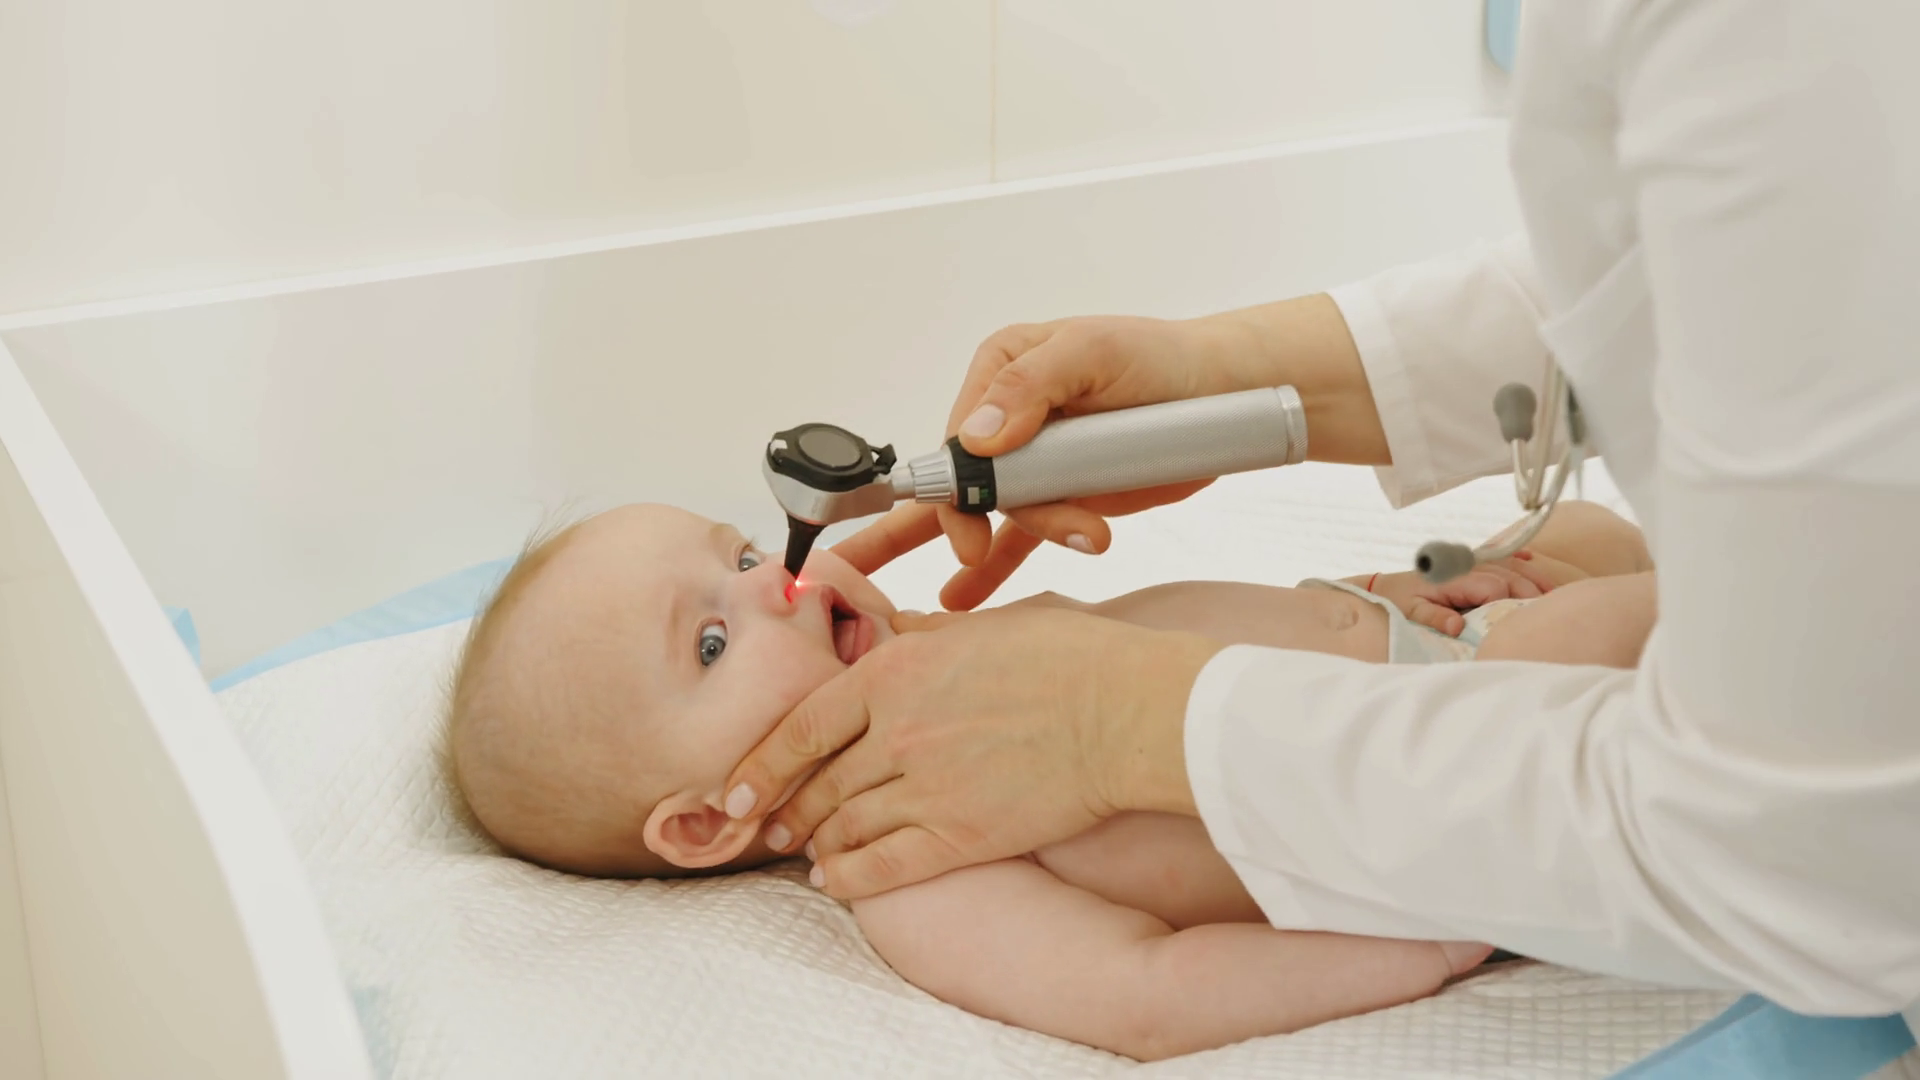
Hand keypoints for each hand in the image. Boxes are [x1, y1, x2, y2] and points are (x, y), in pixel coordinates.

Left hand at [721, 606, 1222, 898]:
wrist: (1125, 711)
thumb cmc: (1069, 658)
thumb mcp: (982, 626)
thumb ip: (924, 636)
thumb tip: (890, 634)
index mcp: (895, 671)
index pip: (803, 725)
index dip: (762, 763)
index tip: (738, 787)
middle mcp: (897, 731)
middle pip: (818, 782)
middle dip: (784, 810)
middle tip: (766, 827)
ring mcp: (926, 787)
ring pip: (845, 826)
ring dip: (816, 844)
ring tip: (804, 853)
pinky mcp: (961, 835)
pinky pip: (885, 866)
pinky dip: (851, 878)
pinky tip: (835, 882)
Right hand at [834, 315, 1242, 608]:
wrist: (1217, 391)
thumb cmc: (1158, 355)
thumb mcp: (1092, 352)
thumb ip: (1029, 386)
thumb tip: (978, 438)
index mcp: (1002, 369)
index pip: (959, 436)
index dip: (957, 481)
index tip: (970, 522)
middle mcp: (1009, 417)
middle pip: (974, 482)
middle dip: (975, 521)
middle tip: (980, 553)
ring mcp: (1037, 461)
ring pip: (1006, 513)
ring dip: (1023, 540)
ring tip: (1087, 536)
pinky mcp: (1065, 496)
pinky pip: (1022, 537)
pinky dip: (997, 567)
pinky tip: (966, 596)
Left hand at [1361, 555, 1556, 635]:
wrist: (1386, 586)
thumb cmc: (1400, 601)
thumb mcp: (1411, 612)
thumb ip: (1434, 618)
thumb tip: (1457, 626)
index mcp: (1456, 578)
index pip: (1494, 587)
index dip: (1511, 602)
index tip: (1526, 618)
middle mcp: (1468, 566)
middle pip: (1510, 575)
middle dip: (1531, 592)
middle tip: (1552, 611)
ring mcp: (1471, 562)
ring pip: (1510, 564)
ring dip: (1533, 576)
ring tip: (1555, 592)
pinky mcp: (1471, 562)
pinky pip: (1500, 555)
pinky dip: (1517, 556)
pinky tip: (1532, 557)